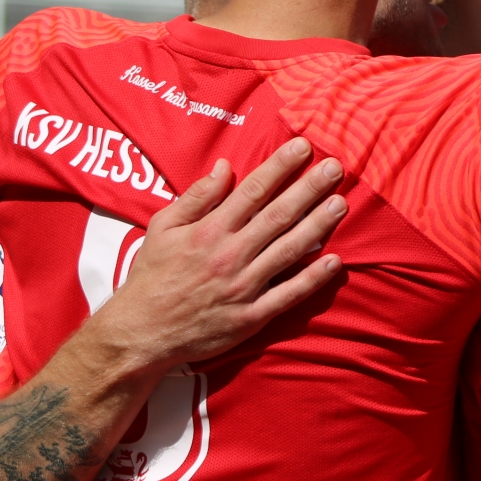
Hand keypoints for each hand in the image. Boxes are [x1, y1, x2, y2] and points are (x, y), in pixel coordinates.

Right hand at [92, 138, 347, 373]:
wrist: (139, 334)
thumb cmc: (150, 277)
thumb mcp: (161, 229)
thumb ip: (196, 198)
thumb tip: (224, 166)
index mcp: (208, 231)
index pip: (253, 191)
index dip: (280, 167)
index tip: (304, 147)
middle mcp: (230, 255)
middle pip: (278, 216)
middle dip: (309, 189)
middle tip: (335, 168)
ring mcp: (243, 287)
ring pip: (289, 251)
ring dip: (318, 226)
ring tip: (341, 204)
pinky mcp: (251, 316)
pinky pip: (288, 295)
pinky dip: (313, 279)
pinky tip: (335, 261)